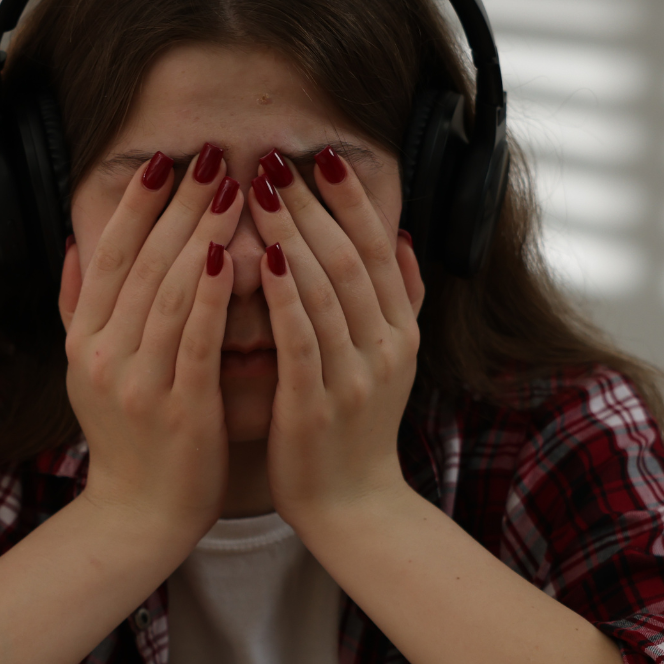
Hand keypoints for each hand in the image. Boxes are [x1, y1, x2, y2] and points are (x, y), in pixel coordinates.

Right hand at [59, 146, 243, 550]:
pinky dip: (207, 296)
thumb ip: (79, 305)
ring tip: (229, 190)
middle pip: (141, 263)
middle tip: (210, 156)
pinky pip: (192, 341)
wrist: (139, 517)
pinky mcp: (175, 409)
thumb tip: (74, 241)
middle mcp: (103, 355)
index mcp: (85, 340)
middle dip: (177, 204)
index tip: (163, 160)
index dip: (136, 204)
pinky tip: (227, 256)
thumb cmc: (128, 440)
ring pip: (167, 292)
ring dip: (198, 235)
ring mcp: (137, 382)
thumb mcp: (87, 371)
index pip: (109, 255)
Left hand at [248, 146, 424, 534]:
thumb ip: (402, 300)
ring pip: (327, 290)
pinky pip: (302, 338)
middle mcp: (385, 349)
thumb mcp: (392, 363)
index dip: (351, 200)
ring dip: (293, 233)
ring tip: (258, 190)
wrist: (352, 508)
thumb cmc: (356, 431)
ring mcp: (353, 377)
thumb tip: (405, 236)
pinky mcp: (317, 405)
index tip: (320, 155)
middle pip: (352, 259)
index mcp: (400, 333)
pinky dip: (285, 294)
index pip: (380, 250)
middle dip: (312, 205)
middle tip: (273, 160)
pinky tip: (263, 256)